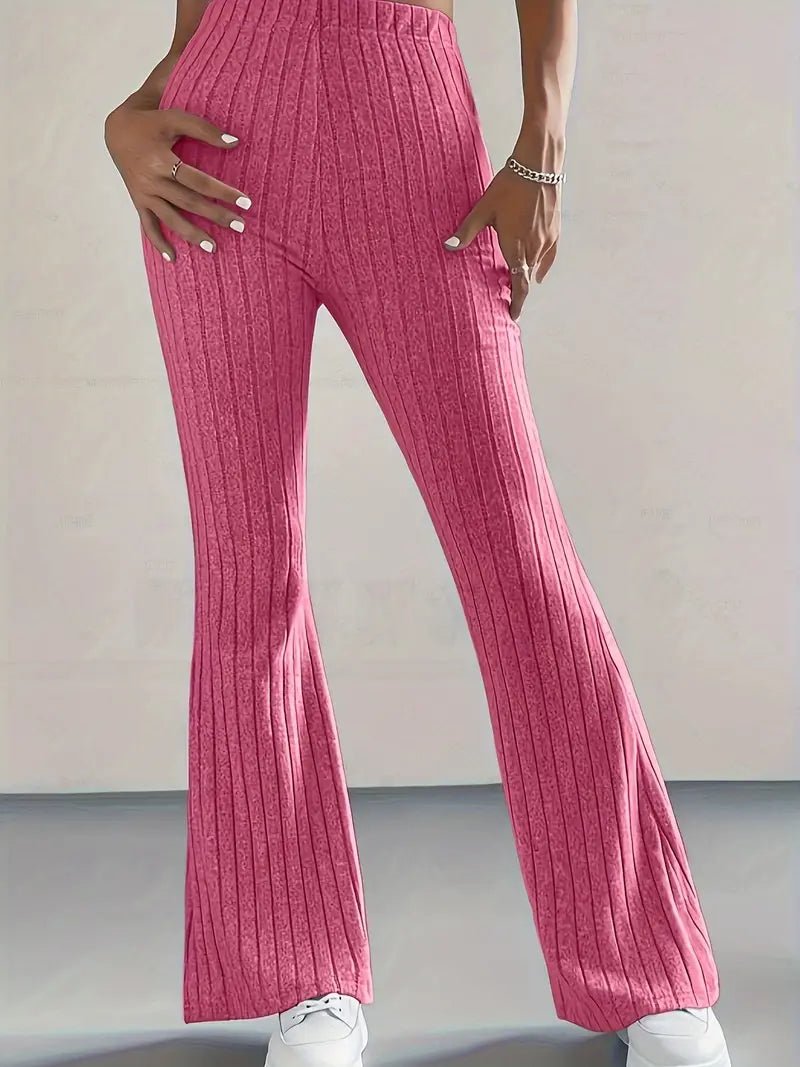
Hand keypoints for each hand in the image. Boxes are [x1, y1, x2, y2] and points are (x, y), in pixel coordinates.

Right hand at [104, 101, 251, 260]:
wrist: (116, 130)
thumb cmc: (151, 122)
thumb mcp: (174, 118)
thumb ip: (204, 129)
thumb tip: (235, 143)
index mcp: (161, 159)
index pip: (198, 180)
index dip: (222, 191)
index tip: (246, 202)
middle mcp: (150, 180)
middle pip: (188, 202)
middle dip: (215, 216)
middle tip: (240, 227)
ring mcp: (143, 194)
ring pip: (170, 219)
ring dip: (192, 235)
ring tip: (213, 248)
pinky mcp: (138, 202)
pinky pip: (148, 226)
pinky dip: (159, 243)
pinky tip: (173, 259)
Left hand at [443, 156, 561, 320]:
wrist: (538, 165)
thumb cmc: (509, 185)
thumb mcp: (484, 209)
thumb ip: (467, 231)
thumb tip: (448, 247)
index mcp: (515, 247)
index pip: (518, 283)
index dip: (516, 302)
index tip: (513, 315)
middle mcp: (534, 247)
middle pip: (527, 277)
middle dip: (518, 291)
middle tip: (510, 302)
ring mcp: (547, 239)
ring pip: (538, 266)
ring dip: (528, 276)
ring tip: (519, 284)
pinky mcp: (555, 228)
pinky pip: (549, 255)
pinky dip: (543, 265)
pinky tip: (539, 270)